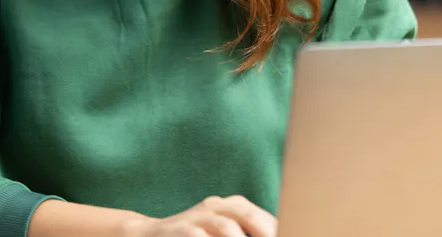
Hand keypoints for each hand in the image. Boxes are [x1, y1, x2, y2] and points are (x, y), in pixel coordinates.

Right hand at [126, 195, 277, 236]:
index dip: (277, 230)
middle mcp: (217, 206)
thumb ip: (248, 233)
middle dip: (265, 232)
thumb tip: (279, 234)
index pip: (263, 218)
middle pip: (247, 216)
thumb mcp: (224, 234)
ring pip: (225, 227)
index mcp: (233, 206)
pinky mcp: (179, 230)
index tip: (292, 235)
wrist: (149, 235)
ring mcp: (197, 217)